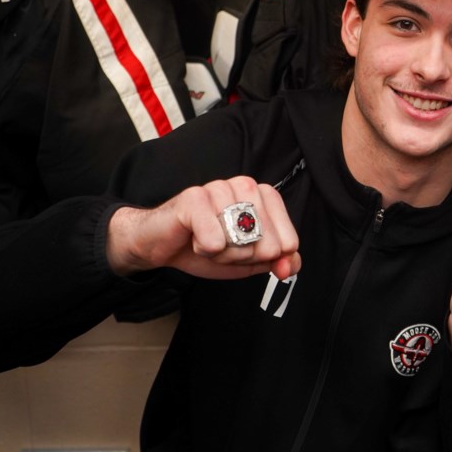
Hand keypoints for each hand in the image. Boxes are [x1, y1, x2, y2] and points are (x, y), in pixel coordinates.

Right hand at [106, 176, 300, 280]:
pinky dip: (203, 250)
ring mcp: (220, 187)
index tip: (244, 248)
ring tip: (205, 240)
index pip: (288, 242)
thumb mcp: (250, 259)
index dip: (264, 257)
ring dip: (221, 253)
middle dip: (242, 257)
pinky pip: (214, 242)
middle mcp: (246, 186)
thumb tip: (290, 266)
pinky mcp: (194, 197)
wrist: (161, 246)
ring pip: (241, 243)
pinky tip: (193, 237)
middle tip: (221, 245)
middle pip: (267, 245)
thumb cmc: (207, 246)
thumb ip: (279, 261)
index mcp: (265, 197)